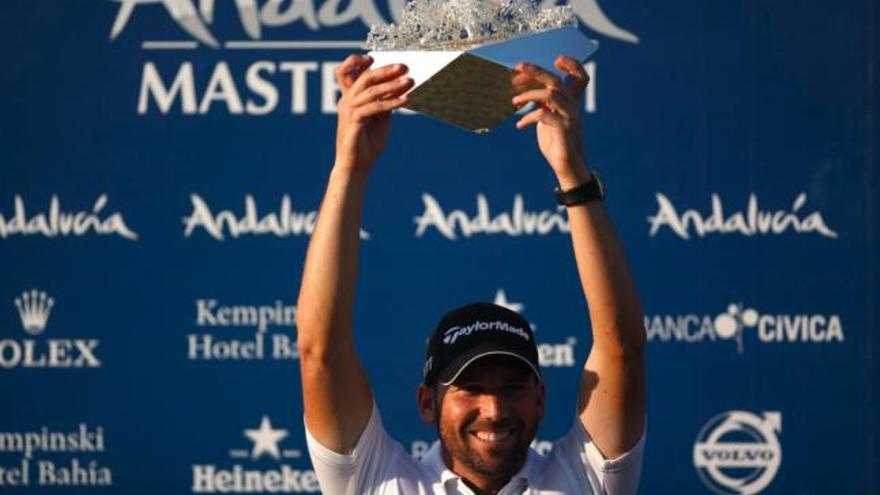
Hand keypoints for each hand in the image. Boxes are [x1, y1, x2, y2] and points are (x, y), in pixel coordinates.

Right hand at [334, 55, 413, 172]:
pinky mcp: (354, 123)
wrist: (357, 166)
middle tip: (405, 67)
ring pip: (371, 91)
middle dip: (386, 70)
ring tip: (410, 81)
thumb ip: (385, 101)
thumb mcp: (380, 118)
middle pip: (364, 77)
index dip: (356, 61)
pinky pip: (374, 108)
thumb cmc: (367, 143)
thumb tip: (400, 86)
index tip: (374, 58)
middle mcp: (346, 101)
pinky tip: (405, 100)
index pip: (345, 71)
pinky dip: (391, 102)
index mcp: (349, 98)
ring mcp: (349, 112)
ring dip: (393, 85)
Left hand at [512, 56, 590, 188]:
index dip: (573, 65)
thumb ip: (542, 104)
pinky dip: (528, 118)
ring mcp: (570, 116)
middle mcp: (573, 106)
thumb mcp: (548, 119)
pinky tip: (519, 125)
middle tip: (518, 66)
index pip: (580, 77)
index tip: (557, 60)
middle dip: (536, 71)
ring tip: (514, 101)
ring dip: (529, 95)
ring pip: (550, 95)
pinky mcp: (564, 128)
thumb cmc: (556, 142)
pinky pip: (543, 115)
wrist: (567, 166)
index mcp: (571, 101)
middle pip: (556, 81)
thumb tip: (525, 93)